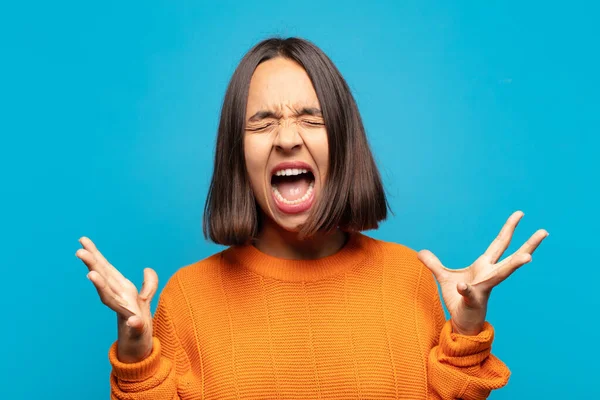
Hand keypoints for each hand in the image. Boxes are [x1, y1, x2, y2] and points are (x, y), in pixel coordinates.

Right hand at [75, 237, 158, 362]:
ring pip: (110, 298)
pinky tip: (133, 320)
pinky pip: (135, 325)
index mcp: (121, 288)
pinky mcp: (134, 328)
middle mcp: (118, 298)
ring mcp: (124, 312)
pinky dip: (133, 322)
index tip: (83, 240)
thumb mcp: (146, 300)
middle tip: (80, 251)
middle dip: (92, 265)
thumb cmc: (138, 321)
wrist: (138, 345)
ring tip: (90, 274)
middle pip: (103, 279)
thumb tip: (147, 269)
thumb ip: (148, 285)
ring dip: (101, 286)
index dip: (96, 254)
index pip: (106, 268)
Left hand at [417, 211, 547, 334]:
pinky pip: (469, 294)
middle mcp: (489, 275)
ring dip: (514, 265)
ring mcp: (483, 288)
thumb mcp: (443, 277)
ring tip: (528, 257)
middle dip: (527, 244)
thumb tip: (421, 252)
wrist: (462, 321)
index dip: (509, 228)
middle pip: (510, 256)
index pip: (499, 243)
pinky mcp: (473, 301)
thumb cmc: (458, 299)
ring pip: (501, 275)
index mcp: (484, 266)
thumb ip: (433, 264)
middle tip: (544, 231)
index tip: (520, 214)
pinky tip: (464, 286)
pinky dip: (465, 290)